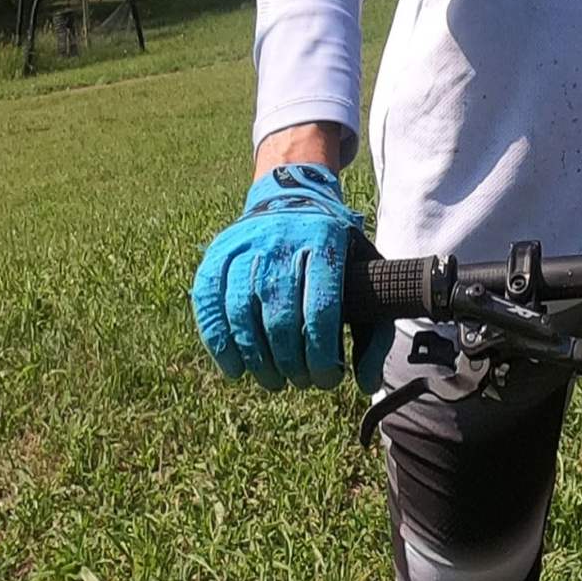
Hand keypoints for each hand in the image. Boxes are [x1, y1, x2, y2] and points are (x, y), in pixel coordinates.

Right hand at [190, 163, 365, 391]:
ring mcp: (244, 244)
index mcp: (324, 240)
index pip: (321, 307)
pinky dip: (218, 341)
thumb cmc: (332, 249)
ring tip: (272, 380)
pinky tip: (234, 368)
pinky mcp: (217, 252)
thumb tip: (368, 383)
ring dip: (255, 357)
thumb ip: (373, 328)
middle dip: (289, 361)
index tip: (326, 379)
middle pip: (279, 314)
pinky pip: (208, 302)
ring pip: (241, 309)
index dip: (320, 353)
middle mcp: (282, 239)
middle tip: (299, 381)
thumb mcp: (363, 274)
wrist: (291, 196)